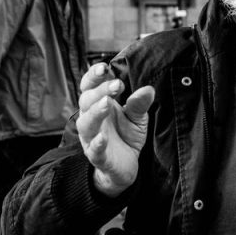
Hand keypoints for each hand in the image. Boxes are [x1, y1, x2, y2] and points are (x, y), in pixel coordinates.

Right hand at [75, 63, 155, 197]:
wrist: (124, 168)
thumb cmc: (126, 136)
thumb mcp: (137, 118)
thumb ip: (139, 104)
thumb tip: (148, 89)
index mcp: (98, 105)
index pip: (90, 86)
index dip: (94, 76)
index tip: (105, 67)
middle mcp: (91, 119)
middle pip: (87, 101)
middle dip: (100, 90)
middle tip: (117, 84)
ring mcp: (92, 138)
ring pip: (86, 123)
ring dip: (95, 112)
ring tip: (106, 103)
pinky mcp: (98, 157)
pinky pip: (94, 150)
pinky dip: (97, 143)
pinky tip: (103, 137)